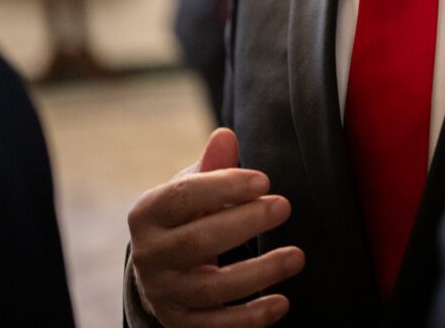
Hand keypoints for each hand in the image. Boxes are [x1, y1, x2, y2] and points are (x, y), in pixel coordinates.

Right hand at [128, 128, 304, 326]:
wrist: (160, 270)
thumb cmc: (185, 217)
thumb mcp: (192, 189)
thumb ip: (211, 165)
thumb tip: (225, 136)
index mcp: (147, 214)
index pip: (182, 197)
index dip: (223, 187)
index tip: (264, 180)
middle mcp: (150, 256)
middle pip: (197, 241)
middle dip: (244, 224)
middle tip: (284, 206)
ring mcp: (165, 293)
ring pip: (212, 288)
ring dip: (258, 273)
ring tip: (297, 256)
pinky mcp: (182, 324)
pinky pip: (217, 326)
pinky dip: (250, 318)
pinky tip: (281, 302)